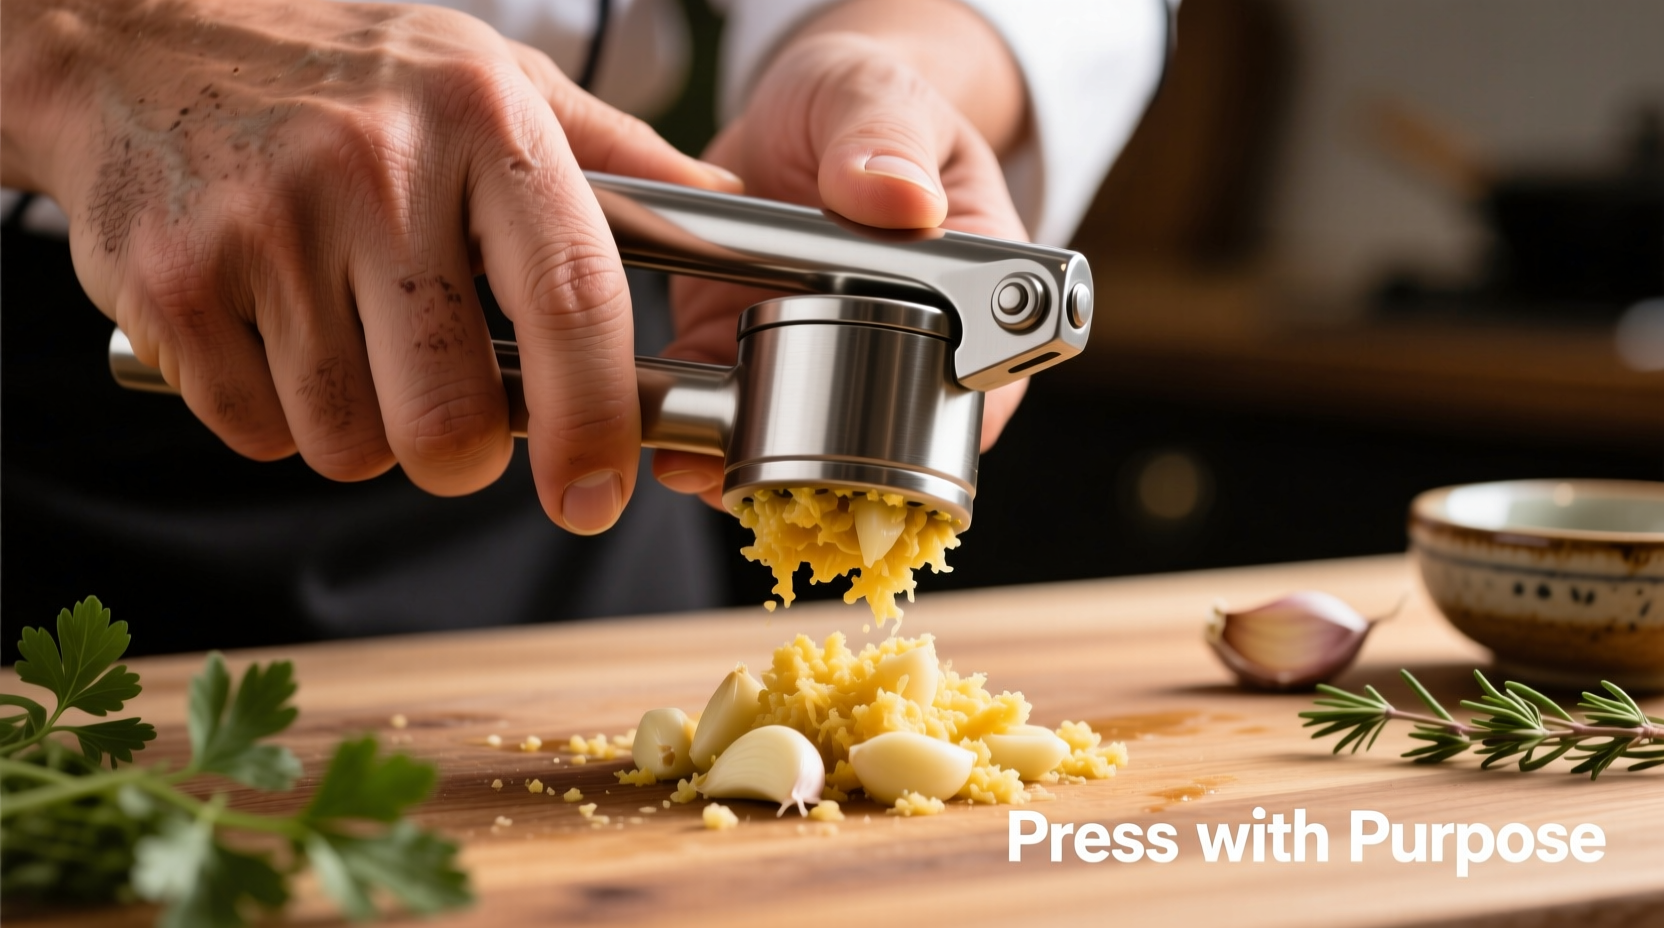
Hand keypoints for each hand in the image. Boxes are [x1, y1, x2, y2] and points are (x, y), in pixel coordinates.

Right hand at [1, 0, 736, 533]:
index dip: (595, 424)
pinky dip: (276, 416)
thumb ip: (615, 154)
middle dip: (462, 452)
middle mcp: (377, 173)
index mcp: (485, 123)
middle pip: (452, 418)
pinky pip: (258, 432)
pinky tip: (275, 335)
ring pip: (350, 443)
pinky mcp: (172, 285)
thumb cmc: (342, 66)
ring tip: (348, 342)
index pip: (572, 302)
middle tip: (452, 411)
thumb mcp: (493, 75)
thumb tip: (725, 214)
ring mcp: (265, 230)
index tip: (595, 493)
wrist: (130, 31)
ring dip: (363, 430)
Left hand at [651, 5, 1031, 508]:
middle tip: (764, 465)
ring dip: (755, 469)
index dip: (942, 429)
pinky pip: (733, 420)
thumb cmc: (860, 99)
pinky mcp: (754, 356)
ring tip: (704, 465)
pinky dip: (700, 439)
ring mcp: (824, 357)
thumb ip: (883, 138)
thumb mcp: (873, 97)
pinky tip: (672, 441)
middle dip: (830, 472)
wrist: (795, 108)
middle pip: (892, 445)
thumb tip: (901, 197)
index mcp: (971, 284)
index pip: (986, 384)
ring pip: (807, 452)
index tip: (886, 450)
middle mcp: (905, 342)